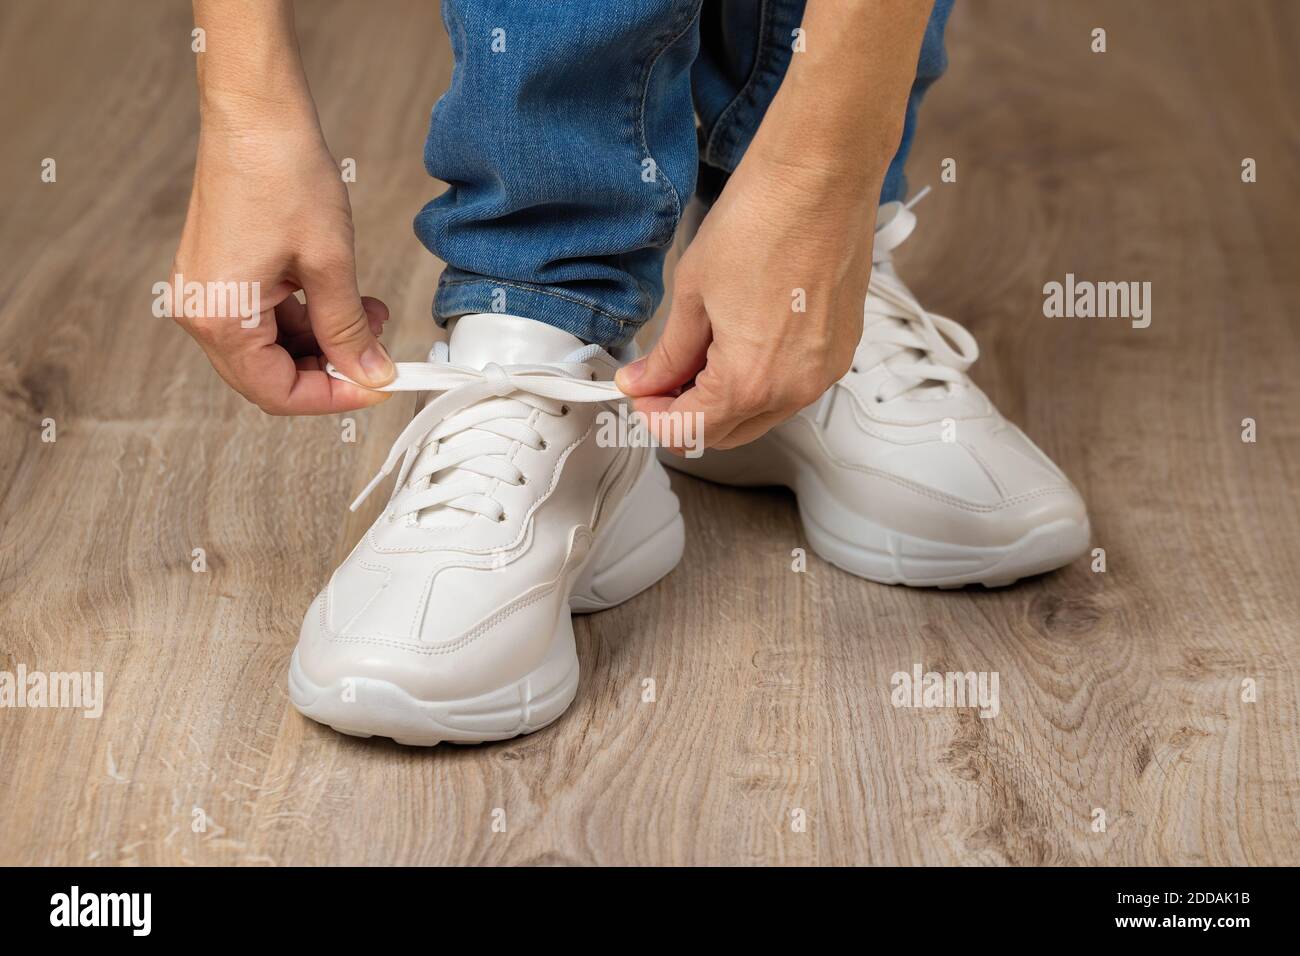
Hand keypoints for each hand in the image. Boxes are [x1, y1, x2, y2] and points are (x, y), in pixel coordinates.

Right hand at [169, 121, 393, 414]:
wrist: (255, 114)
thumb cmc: (281, 174)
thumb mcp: (330, 264)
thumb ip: (348, 329)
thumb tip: (370, 373)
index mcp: (219, 319)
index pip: (277, 392)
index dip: (333, 397)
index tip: (378, 386)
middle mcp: (201, 312)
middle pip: (271, 375)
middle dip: (330, 369)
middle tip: (377, 354)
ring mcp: (207, 293)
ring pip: (273, 347)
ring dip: (325, 340)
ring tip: (371, 316)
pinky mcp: (220, 274)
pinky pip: (265, 317)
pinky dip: (308, 316)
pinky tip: (346, 300)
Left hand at [616, 154, 877, 449]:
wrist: (822, 177)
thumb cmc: (761, 220)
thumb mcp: (692, 292)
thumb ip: (667, 352)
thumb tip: (643, 382)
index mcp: (750, 381)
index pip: (691, 430)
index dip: (655, 416)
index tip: (640, 393)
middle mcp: (794, 389)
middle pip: (728, 434)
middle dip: (687, 415)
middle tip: (659, 380)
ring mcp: (824, 372)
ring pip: (762, 415)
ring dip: (724, 400)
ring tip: (697, 355)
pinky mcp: (841, 350)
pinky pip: (792, 388)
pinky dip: (760, 382)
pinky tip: (738, 344)